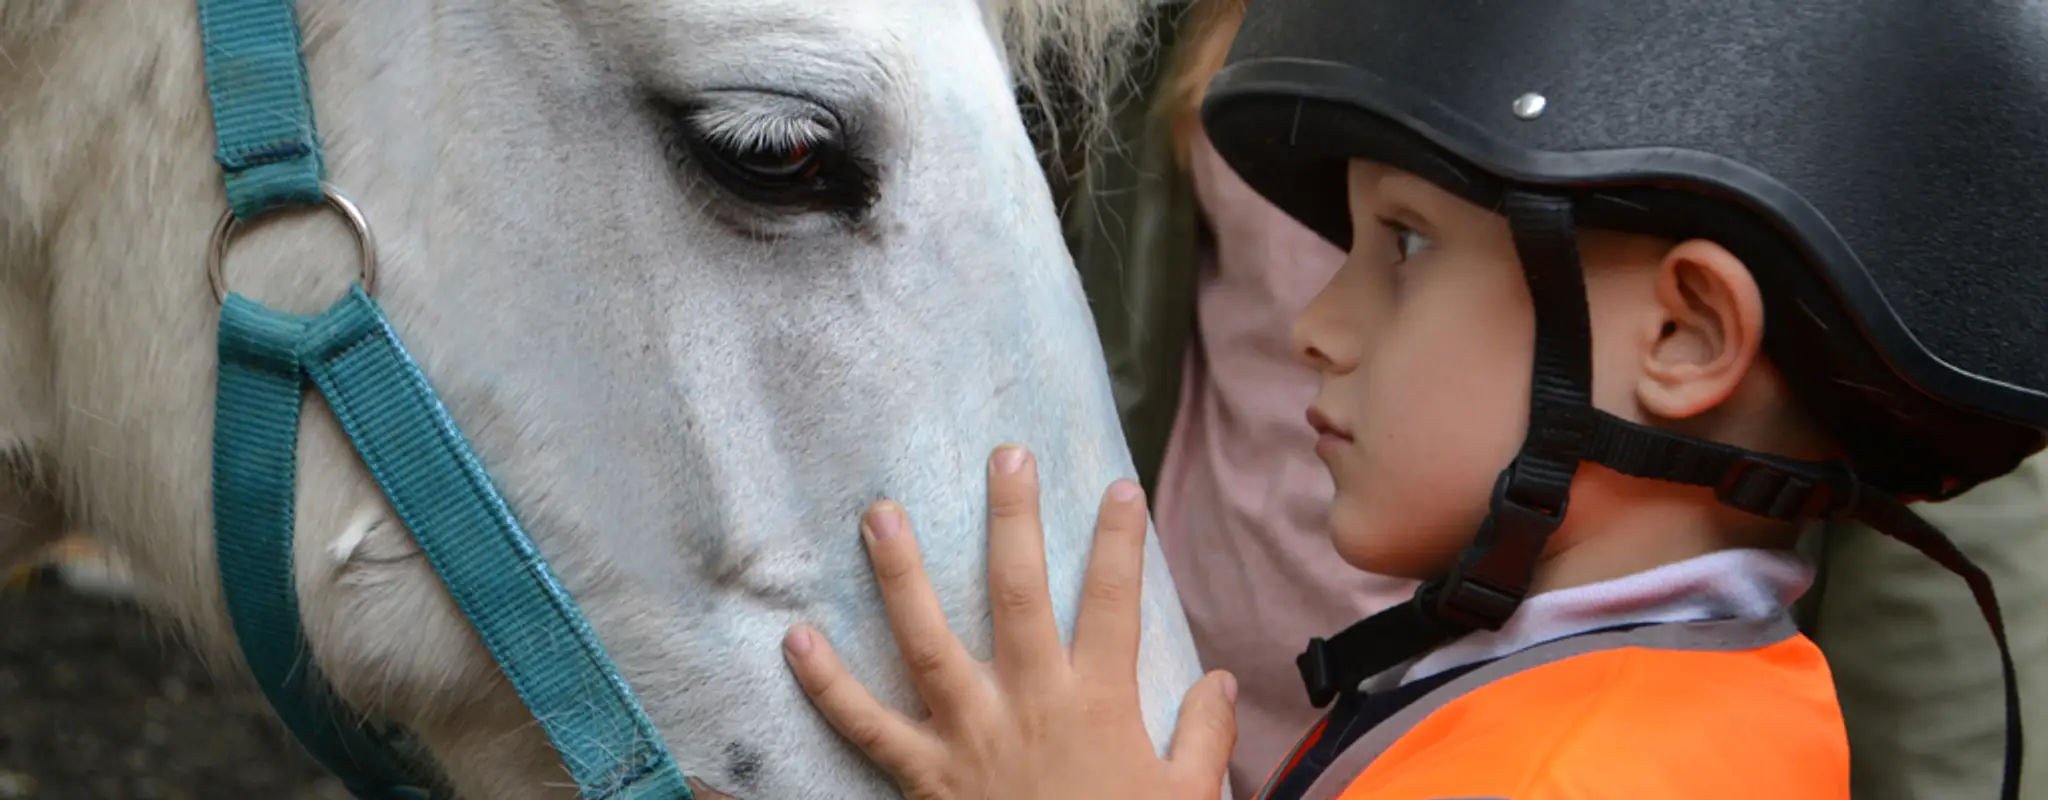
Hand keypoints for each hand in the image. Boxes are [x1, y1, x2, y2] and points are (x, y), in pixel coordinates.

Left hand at [781, 444, 1237, 799]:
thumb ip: (1203, 738)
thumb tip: (1217, 683)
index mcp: (1098, 704)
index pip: (1116, 602)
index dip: (1120, 541)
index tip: (1118, 487)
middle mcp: (1030, 704)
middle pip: (1018, 594)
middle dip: (1012, 519)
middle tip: (1004, 453)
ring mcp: (970, 736)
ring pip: (929, 642)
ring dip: (901, 576)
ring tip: (880, 513)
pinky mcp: (925, 776)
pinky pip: (866, 728)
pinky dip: (828, 687)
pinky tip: (796, 641)